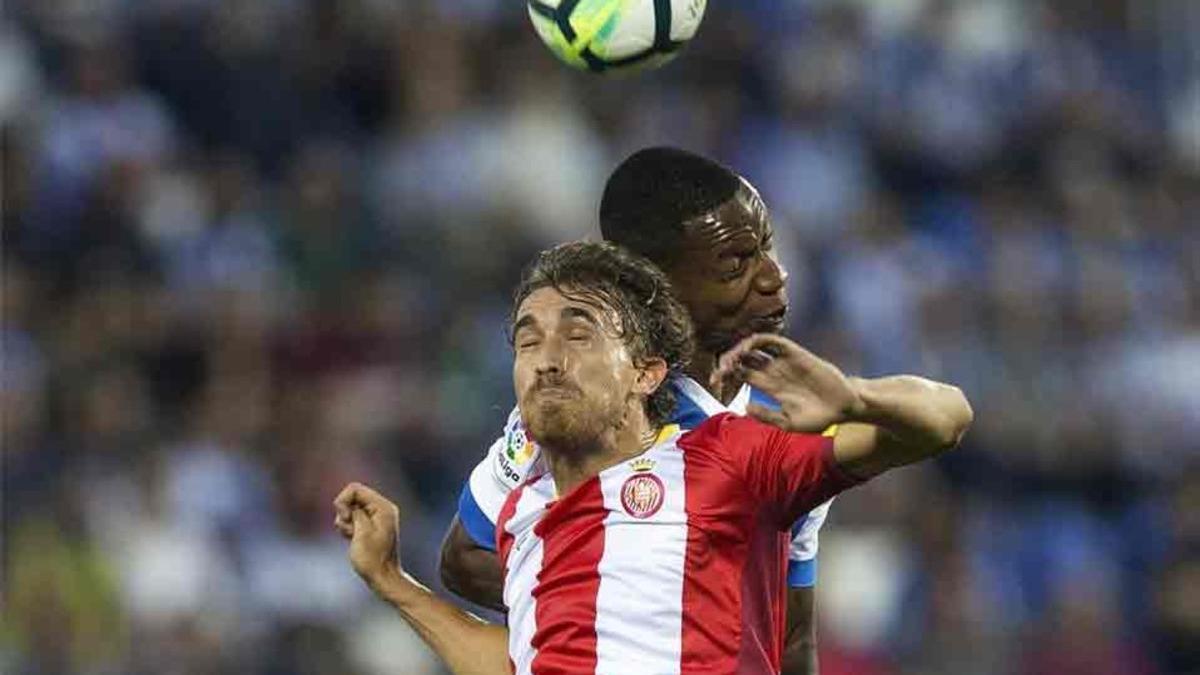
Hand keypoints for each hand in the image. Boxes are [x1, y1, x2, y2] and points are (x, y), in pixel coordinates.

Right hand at [334, 482, 401, 589]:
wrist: (383, 578)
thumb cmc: (372, 559)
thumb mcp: (361, 533)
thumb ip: (355, 512)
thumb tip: (350, 505)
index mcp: (383, 507)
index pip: (355, 489)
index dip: (343, 501)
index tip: (345, 518)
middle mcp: (382, 508)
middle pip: (351, 497)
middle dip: (343, 513)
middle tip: (349, 531)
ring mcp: (377, 517)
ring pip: (349, 509)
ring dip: (344, 522)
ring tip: (351, 538)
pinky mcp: (370, 526)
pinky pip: (352, 518)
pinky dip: (347, 527)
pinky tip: (351, 539)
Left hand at [713, 334, 863, 433]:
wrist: (843, 407)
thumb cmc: (819, 418)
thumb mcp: (788, 423)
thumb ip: (767, 416)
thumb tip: (745, 406)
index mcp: (770, 387)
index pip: (742, 374)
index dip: (726, 375)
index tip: (714, 382)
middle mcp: (774, 371)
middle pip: (744, 359)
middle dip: (728, 362)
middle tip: (718, 372)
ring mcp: (783, 361)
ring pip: (754, 347)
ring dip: (739, 350)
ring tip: (729, 360)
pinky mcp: (795, 354)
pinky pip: (773, 341)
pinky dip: (758, 340)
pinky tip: (747, 348)